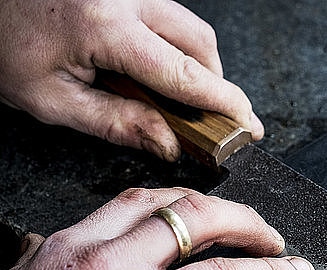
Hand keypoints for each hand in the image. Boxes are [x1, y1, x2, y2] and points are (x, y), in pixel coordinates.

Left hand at [0, 0, 263, 160]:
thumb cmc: (3, 43)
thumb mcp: (51, 99)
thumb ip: (115, 123)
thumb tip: (167, 143)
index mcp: (105, 28)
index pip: (186, 74)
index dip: (225, 103)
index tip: (248, 126)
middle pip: (200, 42)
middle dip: (214, 84)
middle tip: (209, 120)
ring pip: (188, 26)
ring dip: (194, 64)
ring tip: (174, 97)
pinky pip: (168, 15)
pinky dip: (174, 46)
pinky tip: (154, 69)